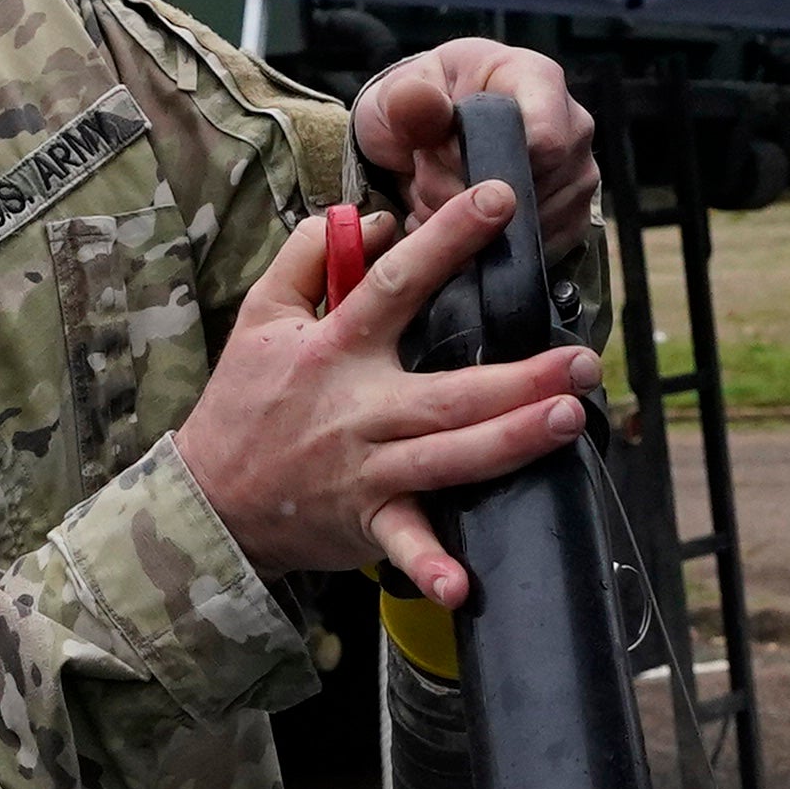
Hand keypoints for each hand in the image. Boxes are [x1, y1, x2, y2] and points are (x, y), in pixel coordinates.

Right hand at [173, 179, 594, 606]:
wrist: (207, 497)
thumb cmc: (244, 400)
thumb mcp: (260, 313)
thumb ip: (311, 255)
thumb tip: (374, 219)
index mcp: (335, 349)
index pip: (396, 283)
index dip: (446, 239)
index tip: (499, 201)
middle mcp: (358, 410)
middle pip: (449, 391)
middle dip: (519, 378)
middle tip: (582, 361)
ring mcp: (366, 471)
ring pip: (449, 458)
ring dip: (511, 444)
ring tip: (570, 420)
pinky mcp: (366, 522)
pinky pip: (404, 546)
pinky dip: (431, 568)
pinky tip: (466, 587)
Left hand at [351, 40, 597, 239]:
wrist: (426, 140)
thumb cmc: (418, 109)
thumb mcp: (397, 98)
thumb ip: (407, 102)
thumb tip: (420, 103)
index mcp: (537, 80)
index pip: (546, 138)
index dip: (492, 163)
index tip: (445, 158)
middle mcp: (573, 127)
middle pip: (531, 189)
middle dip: (467, 197)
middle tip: (429, 178)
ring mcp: (578, 177)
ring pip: (531, 227)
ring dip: (472, 227)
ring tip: (441, 196)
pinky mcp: (572, 220)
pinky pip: (534, 251)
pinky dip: (487, 249)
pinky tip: (460, 224)